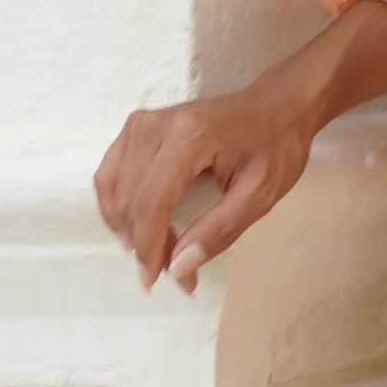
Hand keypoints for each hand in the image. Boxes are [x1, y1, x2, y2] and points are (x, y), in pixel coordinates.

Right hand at [93, 84, 313, 289]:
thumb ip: (218, 231)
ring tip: (155, 254)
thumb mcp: (260, 195)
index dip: (150, 246)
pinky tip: (133, 229)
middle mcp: (155, 125)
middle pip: (132, 198)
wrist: (276, 106)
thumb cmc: (274, 147)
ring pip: (114, 188)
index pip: (152, 201)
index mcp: (189, 136)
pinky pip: (111, 173)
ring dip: (128, 227)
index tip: (155, 280)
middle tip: (172, 274)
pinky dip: (117, 205)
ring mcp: (141, 123)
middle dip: (145, 243)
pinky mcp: (137, 127)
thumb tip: (178, 267)